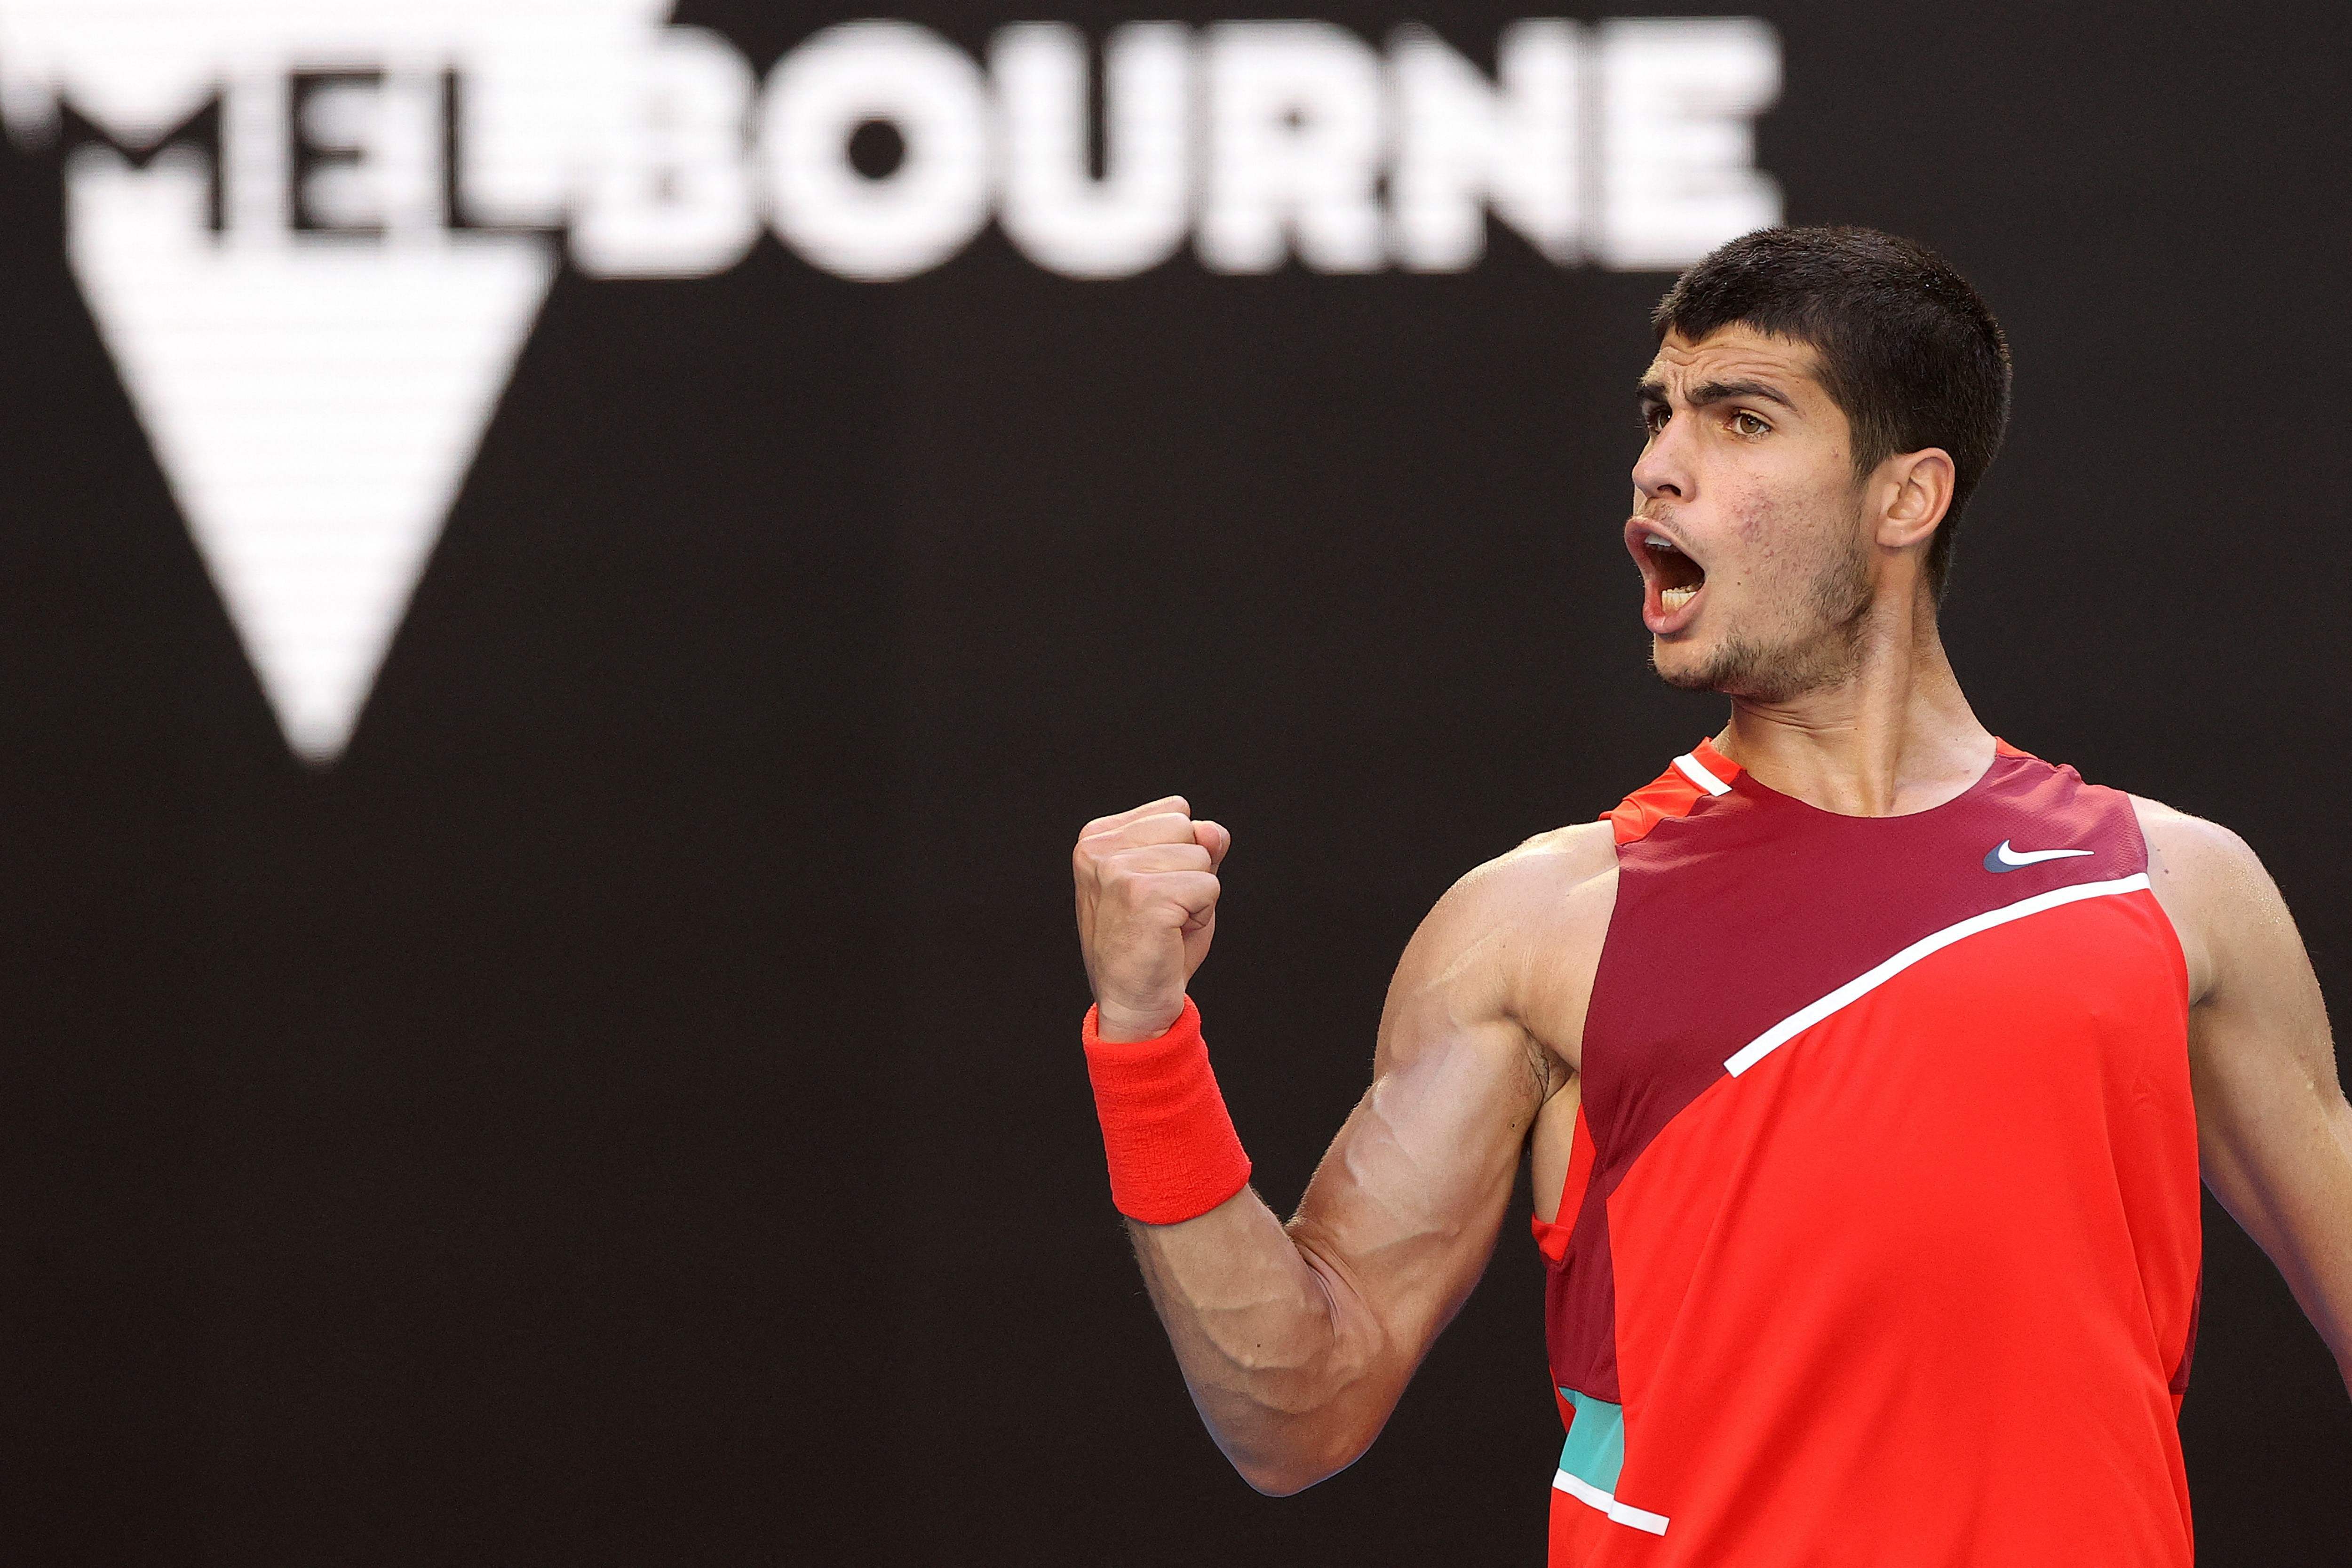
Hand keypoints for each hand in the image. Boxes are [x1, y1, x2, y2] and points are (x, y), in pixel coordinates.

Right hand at [1073, 796, 1231, 1040]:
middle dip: (1191, 871)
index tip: (1154, 892)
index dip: (1181, 854)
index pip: (1175, 812)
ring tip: (1166, 925)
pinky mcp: (1143, 895)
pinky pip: (1209, 886)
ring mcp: (1117, 870)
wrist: (1132, 1005)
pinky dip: (1203, 915)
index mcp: (1097, 838)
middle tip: (1163, 912)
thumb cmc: (1154, 944)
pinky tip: (1171, 936)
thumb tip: (1213, 830)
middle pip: (1188, 828)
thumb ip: (1196, 845)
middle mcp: (1099, 849)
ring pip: (1202, 857)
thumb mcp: (1175, 880)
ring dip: (1197, 896)